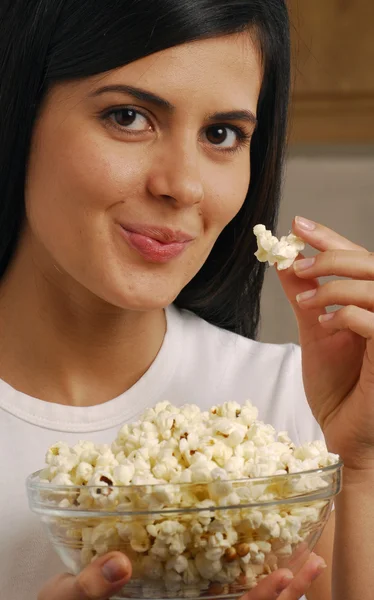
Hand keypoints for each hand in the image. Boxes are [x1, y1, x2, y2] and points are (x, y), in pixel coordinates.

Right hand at [37, 550, 323, 599]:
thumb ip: (91, 586)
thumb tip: (120, 563)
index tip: (283, 578)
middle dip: (279, 596)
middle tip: (310, 566)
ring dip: (272, 588)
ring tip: (304, 562)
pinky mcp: (175, 593)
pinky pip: (217, 590)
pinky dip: (243, 574)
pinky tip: (259, 554)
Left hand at [278, 216, 373, 469]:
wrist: (344, 438)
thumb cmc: (338, 389)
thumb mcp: (315, 332)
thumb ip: (305, 295)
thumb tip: (284, 260)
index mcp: (373, 305)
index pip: (360, 259)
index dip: (331, 238)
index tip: (297, 224)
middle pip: (373, 264)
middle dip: (332, 256)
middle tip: (297, 260)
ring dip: (336, 285)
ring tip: (303, 300)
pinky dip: (347, 313)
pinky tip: (323, 322)